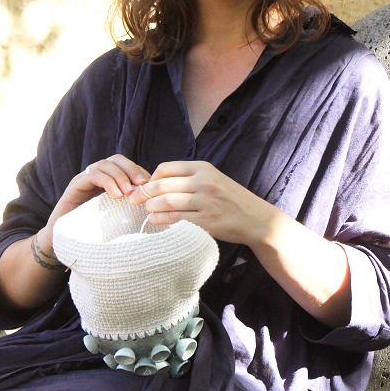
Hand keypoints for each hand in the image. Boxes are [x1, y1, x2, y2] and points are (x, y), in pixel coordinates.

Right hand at [41, 155, 150, 250]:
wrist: (65, 241)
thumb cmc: (95, 231)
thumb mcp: (118, 217)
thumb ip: (131, 207)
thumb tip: (156, 205)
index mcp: (109, 180)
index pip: (127, 165)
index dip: (140, 172)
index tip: (152, 186)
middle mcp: (97, 175)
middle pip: (117, 159)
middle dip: (132, 169)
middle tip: (143, 184)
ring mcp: (84, 178)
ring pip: (105, 164)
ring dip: (120, 176)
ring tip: (129, 192)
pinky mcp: (75, 185)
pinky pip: (92, 175)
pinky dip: (107, 182)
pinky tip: (116, 195)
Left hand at [128, 160, 274, 244]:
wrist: (255, 218)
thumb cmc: (230, 198)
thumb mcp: (213, 179)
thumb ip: (188, 178)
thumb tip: (155, 182)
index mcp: (203, 168)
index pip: (167, 168)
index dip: (150, 178)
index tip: (144, 186)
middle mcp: (203, 183)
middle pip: (163, 185)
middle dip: (143, 193)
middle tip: (134, 200)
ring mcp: (205, 203)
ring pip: (166, 203)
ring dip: (150, 207)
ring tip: (145, 211)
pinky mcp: (206, 222)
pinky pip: (176, 220)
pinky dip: (161, 220)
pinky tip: (155, 221)